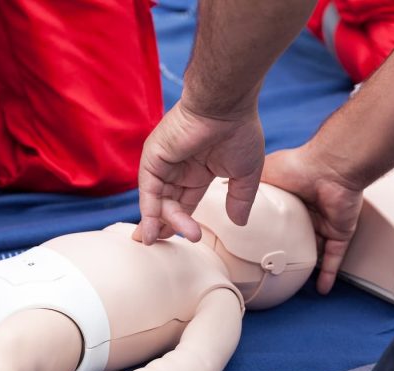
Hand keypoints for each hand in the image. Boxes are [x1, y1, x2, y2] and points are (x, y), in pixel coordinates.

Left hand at [134, 99, 264, 244]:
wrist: (226, 105)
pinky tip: (152, 229)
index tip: (184, 240)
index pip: (185, 202)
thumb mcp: (246, 174)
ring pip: (158, 201)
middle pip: (168, 204)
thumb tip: (239, 223)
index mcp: (199, 170)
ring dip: (162, 222)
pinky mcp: (153, 157)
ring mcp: (164, 162)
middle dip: (168, 227)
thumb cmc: (240, 131)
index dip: (183, 222)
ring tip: (163, 239)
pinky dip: (149, 211)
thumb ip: (240, 199)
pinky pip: (148, 190)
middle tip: (175, 242)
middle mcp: (178, 168)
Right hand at [262, 145, 363, 294]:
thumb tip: (224, 188)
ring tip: (292, 281)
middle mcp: (308, 212)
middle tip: (270, 267)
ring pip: (315, 250)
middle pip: (297, 237)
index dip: (267, 232)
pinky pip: (334, 258)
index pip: (278, 220)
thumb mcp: (263, 173)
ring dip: (307, 265)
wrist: (329, 168)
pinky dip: (329, 274)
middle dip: (287, 251)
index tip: (253, 245)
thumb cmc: (298, 165)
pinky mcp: (339, 232)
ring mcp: (325, 223)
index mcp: (291, 198)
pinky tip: (321, 289)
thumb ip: (247, 184)